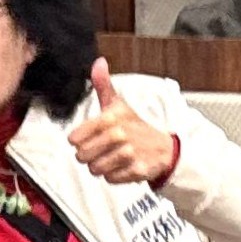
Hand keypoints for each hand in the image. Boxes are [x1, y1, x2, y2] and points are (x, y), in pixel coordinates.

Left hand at [66, 61, 179, 187]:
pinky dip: (114, 176)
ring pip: (95, 169)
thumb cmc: (136, 126)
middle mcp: (119, 135)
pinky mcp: (137, 170)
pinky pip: (110, 179)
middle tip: (101, 150)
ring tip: (111, 158)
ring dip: (100, 167)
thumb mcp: (118, 104)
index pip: (74, 138)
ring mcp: (129, 154)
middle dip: (88, 156)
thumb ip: (103, 85)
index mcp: (110, 118)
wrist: (165, 148)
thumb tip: (98, 62)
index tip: (88, 138)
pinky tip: (122, 167)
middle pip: (82, 156)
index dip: (79, 141)